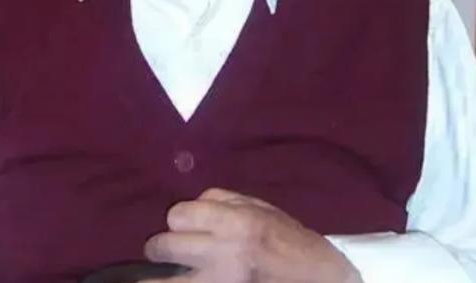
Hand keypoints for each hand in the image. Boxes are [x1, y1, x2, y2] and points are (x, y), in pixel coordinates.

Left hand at [143, 188, 361, 282]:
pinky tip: (179, 282)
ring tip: (156, 276)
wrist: (319, 282)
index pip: (176, 216)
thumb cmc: (291, 242)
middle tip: (165, 252)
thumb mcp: (262, 209)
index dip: (179, 220)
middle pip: (163, 247)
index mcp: (236, 224)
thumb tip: (190, 205)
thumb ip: (222, 201)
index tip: (184, 226)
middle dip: (161, 248)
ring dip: (158, 278)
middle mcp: (223, 256)